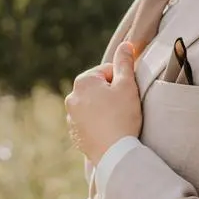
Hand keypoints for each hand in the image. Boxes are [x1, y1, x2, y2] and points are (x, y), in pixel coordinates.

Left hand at [65, 41, 141, 164]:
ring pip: (93, 105)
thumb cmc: (123, 116)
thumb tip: (125, 45)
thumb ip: (125, 62)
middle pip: (98, 88)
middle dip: (111, 94)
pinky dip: (98, 123)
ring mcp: (71, 117)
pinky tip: (110, 130)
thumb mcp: (127, 85)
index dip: (122, 80)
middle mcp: (71, 97)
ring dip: (104, 108)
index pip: (107, 71)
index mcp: (83, 82)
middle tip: (124, 107)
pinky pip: (89, 122)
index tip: (128, 94)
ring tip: (117, 120)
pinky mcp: (75, 134)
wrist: (114, 153)